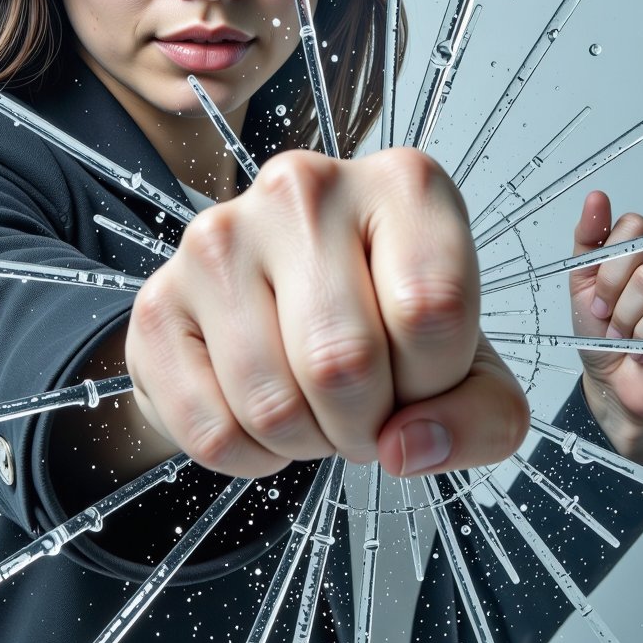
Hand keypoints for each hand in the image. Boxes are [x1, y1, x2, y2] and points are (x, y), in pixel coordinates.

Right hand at [126, 147, 529, 477]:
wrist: (277, 319)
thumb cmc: (385, 330)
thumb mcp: (467, 369)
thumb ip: (483, 416)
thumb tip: (406, 448)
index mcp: (403, 185)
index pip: (434, 310)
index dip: (435, 383)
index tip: (420, 381)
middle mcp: (304, 189)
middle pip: (344, 363)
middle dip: (364, 428)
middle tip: (362, 415)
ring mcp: (218, 238)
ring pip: (272, 405)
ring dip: (305, 445)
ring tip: (313, 412)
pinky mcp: (158, 300)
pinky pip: (212, 430)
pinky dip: (250, 457)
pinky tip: (261, 416)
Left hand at [570, 190, 642, 461]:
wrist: (613, 384)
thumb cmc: (601, 334)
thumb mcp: (583, 282)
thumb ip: (589, 239)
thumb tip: (597, 196)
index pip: (632, 226)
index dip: (605, 265)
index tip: (597, 297)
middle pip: (641, 253)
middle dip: (612, 295)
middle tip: (609, 321)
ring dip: (625, 321)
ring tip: (626, 338)